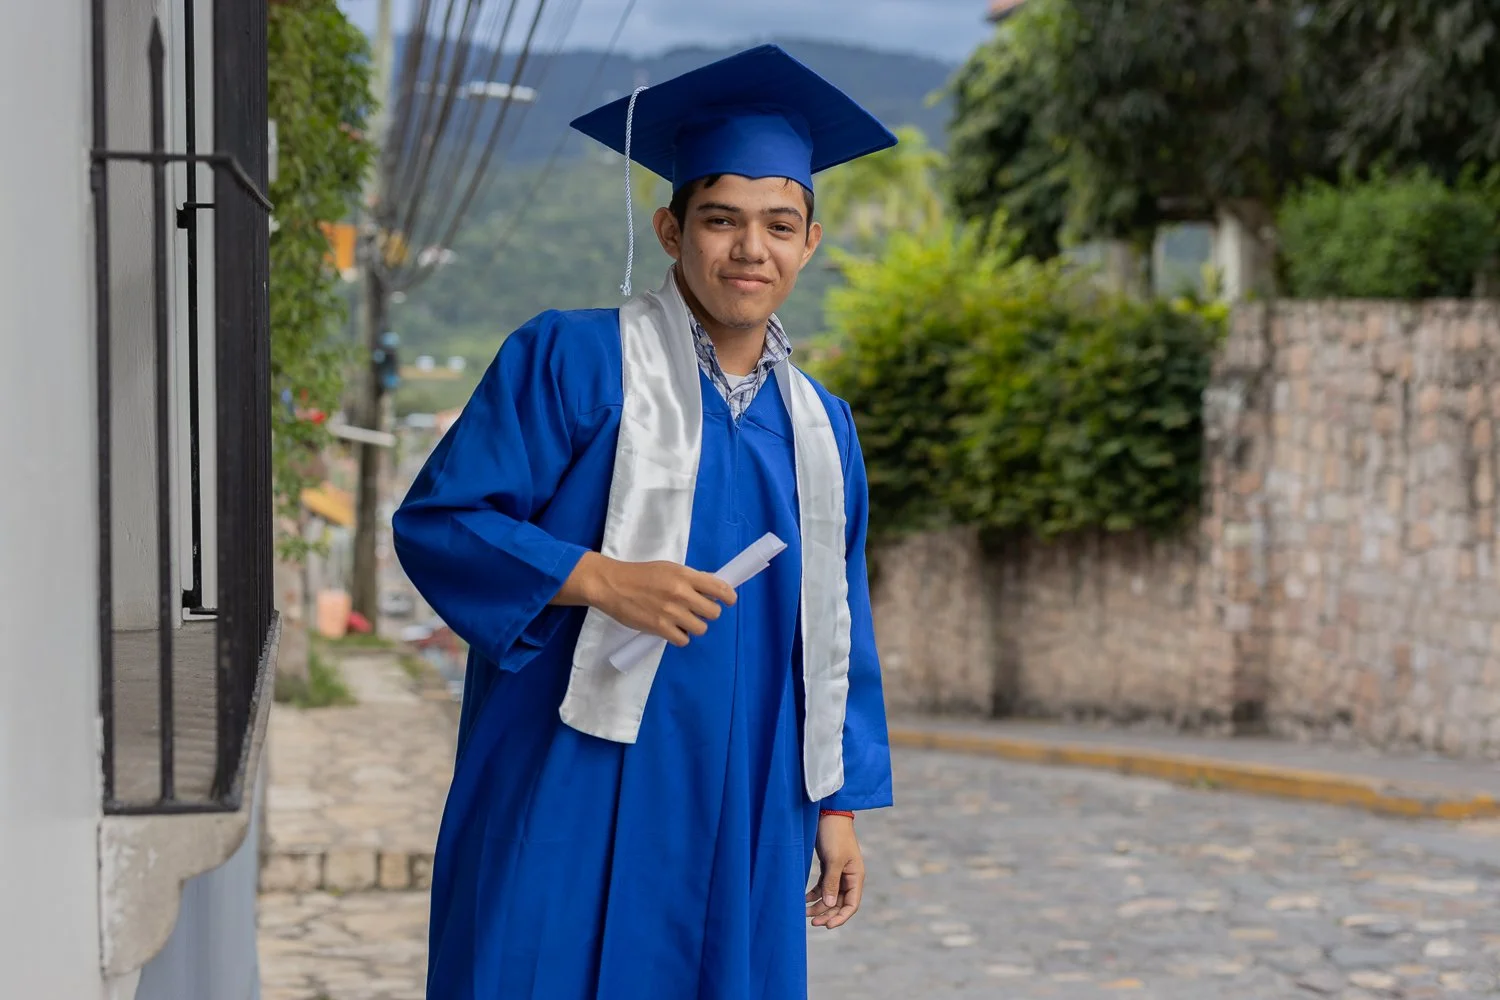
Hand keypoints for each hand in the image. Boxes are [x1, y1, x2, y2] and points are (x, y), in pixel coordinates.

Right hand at [558, 552, 736, 645]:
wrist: (612, 585)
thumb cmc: (640, 575)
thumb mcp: (668, 568)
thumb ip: (690, 578)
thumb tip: (711, 588)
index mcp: (684, 575)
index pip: (719, 588)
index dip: (729, 597)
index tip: (729, 600)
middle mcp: (681, 593)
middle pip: (713, 612)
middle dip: (708, 613)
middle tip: (697, 610)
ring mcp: (671, 612)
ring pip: (701, 628)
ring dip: (694, 626)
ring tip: (682, 620)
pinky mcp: (660, 628)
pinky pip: (683, 640)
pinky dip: (680, 637)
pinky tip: (673, 630)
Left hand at [806, 814, 864, 929]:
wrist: (828, 813)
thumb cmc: (834, 834)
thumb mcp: (834, 859)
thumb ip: (831, 883)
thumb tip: (828, 904)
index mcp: (856, 876)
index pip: (851, 904)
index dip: (840, 917)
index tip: (827, 925)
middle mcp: (849, 877)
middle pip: (839, 903)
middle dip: (827, 913)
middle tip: (811, 922)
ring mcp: (838, 873)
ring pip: (829, 896)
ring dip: (819, 906)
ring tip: (804, 912)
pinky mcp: (828, 867)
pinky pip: (822, 887)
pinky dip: (814, 894)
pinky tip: (804, 899)